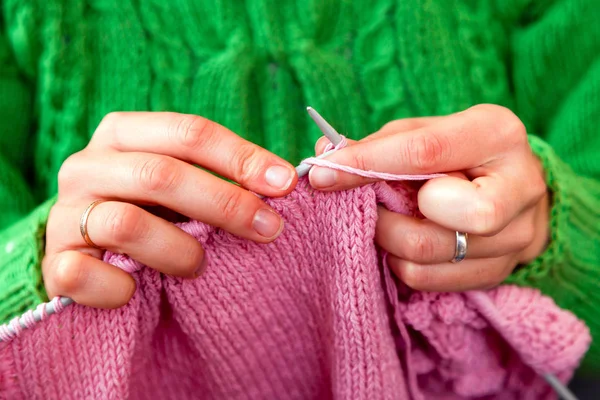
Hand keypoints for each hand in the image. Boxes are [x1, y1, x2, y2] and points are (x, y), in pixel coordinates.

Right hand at [44, 112, 296, 307]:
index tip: (286, 183)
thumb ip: (221, 177)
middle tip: (269, 228)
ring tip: (199, 266)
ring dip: (180, 251)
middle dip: (225, 203)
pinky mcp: (54, 261)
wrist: (86, 251)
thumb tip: (283, 183)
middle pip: (161, 175)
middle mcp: (88, 166)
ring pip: (128, 225)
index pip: (189, 132)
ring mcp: (64, 213)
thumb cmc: (151, 212)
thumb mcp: (182, 182)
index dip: (241, 157)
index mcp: (123, 134)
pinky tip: (138, 291)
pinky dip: (124, 289)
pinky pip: (88, 275)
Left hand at [309, 104, 549, 290]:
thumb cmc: (456, 154)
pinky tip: (404, 241)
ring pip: (428, 253)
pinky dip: (402, 263)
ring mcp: (517, 234)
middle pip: (441, 211)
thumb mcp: (422, 134)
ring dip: (389, 240)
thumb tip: (323, 157)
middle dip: (390, 213)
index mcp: (497, 134)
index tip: (322, 175)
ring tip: (386, 222)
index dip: (367, 164)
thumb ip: (377, 145)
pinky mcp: (502, 271)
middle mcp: (519, 185)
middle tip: (373, 207)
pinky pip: (429, 279)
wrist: (510, 188)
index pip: (424, 152)